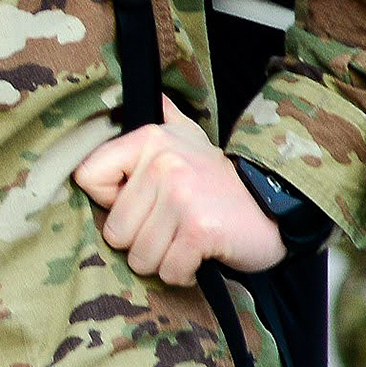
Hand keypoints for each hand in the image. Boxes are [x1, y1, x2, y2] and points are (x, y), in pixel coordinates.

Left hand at [72, 99, 287, 283]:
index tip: (139, 203)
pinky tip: (198, 257)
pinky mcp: (199, 230)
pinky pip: (169, 270)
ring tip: (183, 243)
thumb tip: (139, 92)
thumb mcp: (190, 138)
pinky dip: (182, 273)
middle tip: (170, 230)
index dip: (109, 201)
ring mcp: (181, 197)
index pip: (87, 177)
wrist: (278, 204)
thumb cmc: (221, 181)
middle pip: (114, 230)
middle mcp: (163, 165)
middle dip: (140, 242)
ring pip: (140, 256)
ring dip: (162, 261)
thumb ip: (162, 118)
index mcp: (150, 140)